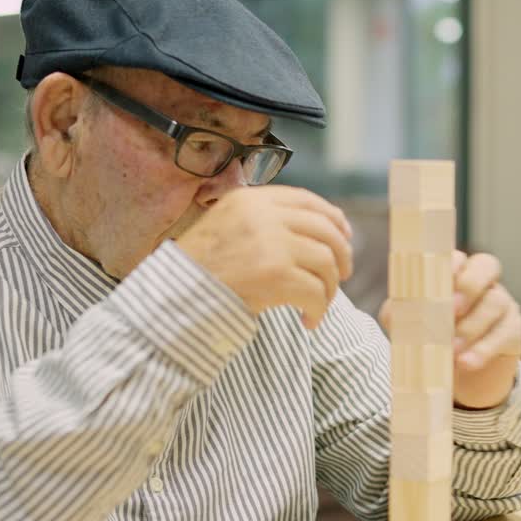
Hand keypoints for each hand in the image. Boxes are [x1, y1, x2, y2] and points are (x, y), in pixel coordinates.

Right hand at [177, 186, 352, 329]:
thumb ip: (265, 218)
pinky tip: (308, 321)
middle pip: (325, 232)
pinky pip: (316, 292)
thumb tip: (323, 225)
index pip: (308, 201)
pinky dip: (318, 310)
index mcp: (251, 200)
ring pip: (326, 263)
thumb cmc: (201, 268)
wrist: (175, 298)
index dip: (334, 218)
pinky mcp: (276, 275)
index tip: (345, 236)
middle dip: (341, 256)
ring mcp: (271, 244)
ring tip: (319, 304)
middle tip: (341, 276)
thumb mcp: (227, 224)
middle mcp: (263, 216)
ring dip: (330, 289)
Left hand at [380, 250, 520, 408]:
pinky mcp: (514, 332)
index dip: (453, 263)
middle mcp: (484, 283)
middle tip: (450, 309)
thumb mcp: (413, 327)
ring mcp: (504, 305)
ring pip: (496, 303)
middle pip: (487, 266)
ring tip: (452, 349)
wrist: (460, 378)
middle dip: (469, 286)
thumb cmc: (435, 342)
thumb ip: (402, 315)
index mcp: (457, 275)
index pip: (460, 257)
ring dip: (471, 327)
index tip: (441, 277)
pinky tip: (466, 363)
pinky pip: (506, 335)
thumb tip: (394, 313)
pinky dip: (483, 350)